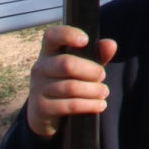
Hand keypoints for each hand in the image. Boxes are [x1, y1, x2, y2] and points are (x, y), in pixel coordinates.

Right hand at [26, 24, 116, 138]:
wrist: (47, 113)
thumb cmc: (69, 81)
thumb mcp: (83, 66)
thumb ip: (98, 55)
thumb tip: (110, 44)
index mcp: (49, 51)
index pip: (52, 35)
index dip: (68, 35)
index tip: (85, 40)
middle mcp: (40, 67)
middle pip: (67, 64)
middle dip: (92, 71)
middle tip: (102, 76)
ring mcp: (38, 87)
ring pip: (71, 87)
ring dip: (94, 90)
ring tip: (104, 92)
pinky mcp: (41, 107)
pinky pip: (70, 105)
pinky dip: (89, 105)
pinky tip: (100, 105)